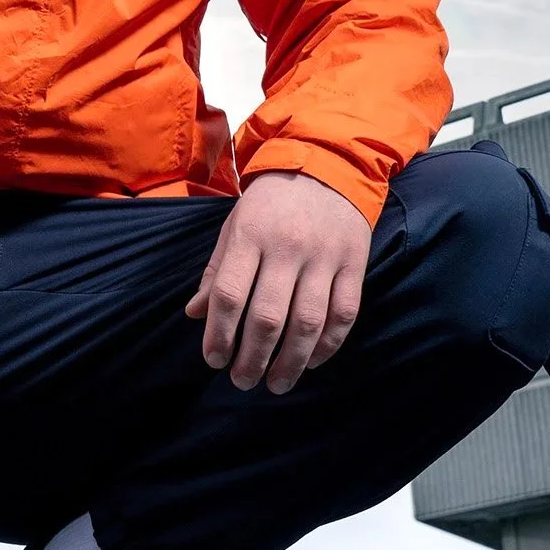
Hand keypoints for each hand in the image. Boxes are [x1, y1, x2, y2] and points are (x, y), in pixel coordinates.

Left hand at [184, 171, 370, 393]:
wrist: (328, 165)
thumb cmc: (271, 203)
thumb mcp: (235, 225)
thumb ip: (216, 271)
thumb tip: (194, 314)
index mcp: (250, 236)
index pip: (229, 294)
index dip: (219, 334)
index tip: (215, 361)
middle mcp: (287, 248)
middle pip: (267, 316)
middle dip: (252, 358)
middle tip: (242, 381)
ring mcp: (324, 257)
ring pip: (307, 322)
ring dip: (290, 362)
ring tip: (275, 384)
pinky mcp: (354, 263)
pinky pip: (344, 314)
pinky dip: (328, 345)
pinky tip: (312, 361)